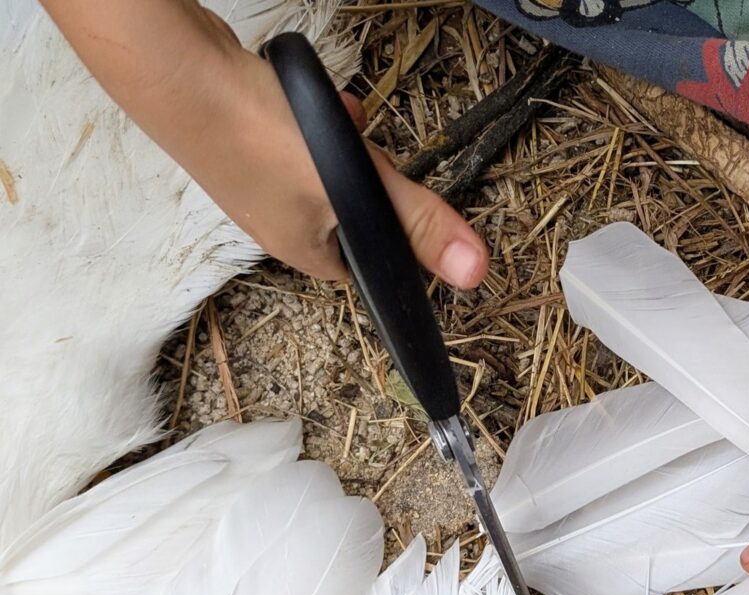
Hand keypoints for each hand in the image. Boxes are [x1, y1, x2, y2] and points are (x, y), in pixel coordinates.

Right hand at [41, 0, 488, 284]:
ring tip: (350, 121)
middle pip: (352, 212)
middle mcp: (276, 225)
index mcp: (302, 251)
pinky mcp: (247, 142)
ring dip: (350, 145)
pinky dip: (321, 122)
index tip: (413, 209)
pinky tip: (322, 99)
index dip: (396, 242)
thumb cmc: (258, 137)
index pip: (365, 268)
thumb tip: (475, 271)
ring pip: (329, 170)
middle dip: (375, 179)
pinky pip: (301, 140)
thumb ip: (415, 221)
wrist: (178, 74)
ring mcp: (257, 183)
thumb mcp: (353, 185)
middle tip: (381, 155)